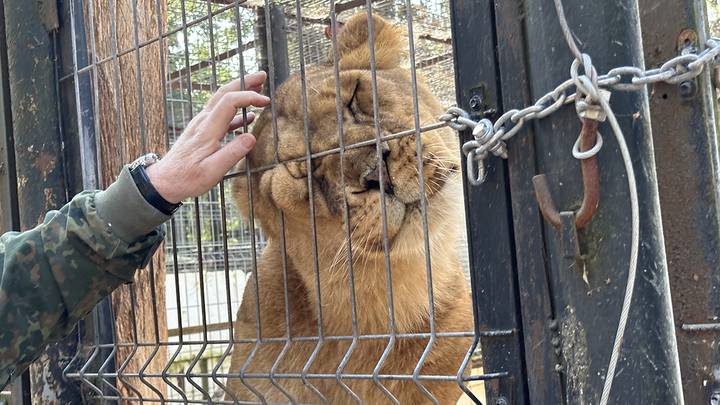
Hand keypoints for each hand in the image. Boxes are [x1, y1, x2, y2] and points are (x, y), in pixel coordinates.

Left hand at [146, 71, 269, 203]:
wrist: (165, 181)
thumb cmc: (187, 178)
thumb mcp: (212, 171)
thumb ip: (232, 153)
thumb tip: (252, 137)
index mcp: (207, 129)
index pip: (229, 102)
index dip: (248, 97)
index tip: (266, 102)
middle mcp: (203, 121)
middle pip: (224, 93)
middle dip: (244, 82)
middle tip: (262, 75)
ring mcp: (201, 124)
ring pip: (222, 100)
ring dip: (240, 92)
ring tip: (258, 89)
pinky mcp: (201, 130)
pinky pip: (221, 114)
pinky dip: (236, 110)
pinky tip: (249, 117)